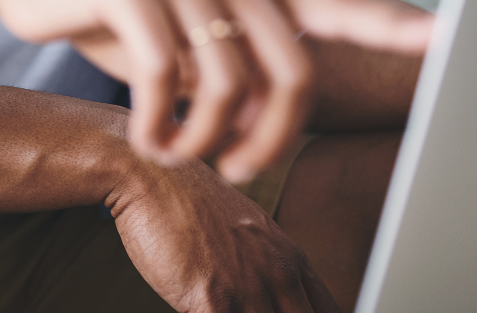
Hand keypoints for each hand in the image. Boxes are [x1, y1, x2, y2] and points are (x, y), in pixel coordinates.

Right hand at [0, 0, 430, 181]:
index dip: (398, 26)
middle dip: (268, 139)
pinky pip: (164, 74)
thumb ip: (242, 79)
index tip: (450, 37)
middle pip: (290, 73)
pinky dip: (159, 123)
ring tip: (175, 151)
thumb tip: (270, 127)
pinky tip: (147, 135)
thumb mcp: (193, 57)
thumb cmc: (127, 26)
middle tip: (233, 169)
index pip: (342, 8)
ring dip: (201, 139)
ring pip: (227, 82)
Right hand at [110, 154, 338, 312]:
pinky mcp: (213, 301)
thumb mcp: (245, 229)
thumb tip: (267, 297)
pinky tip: (194, 306)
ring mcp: (249, 289)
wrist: (149, 178)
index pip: (326, 310)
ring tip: (219, 304)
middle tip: (243, 307)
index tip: (285, 312)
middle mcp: (278, 273)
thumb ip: (264, 264)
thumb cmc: (186, 202)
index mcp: (289, 258)